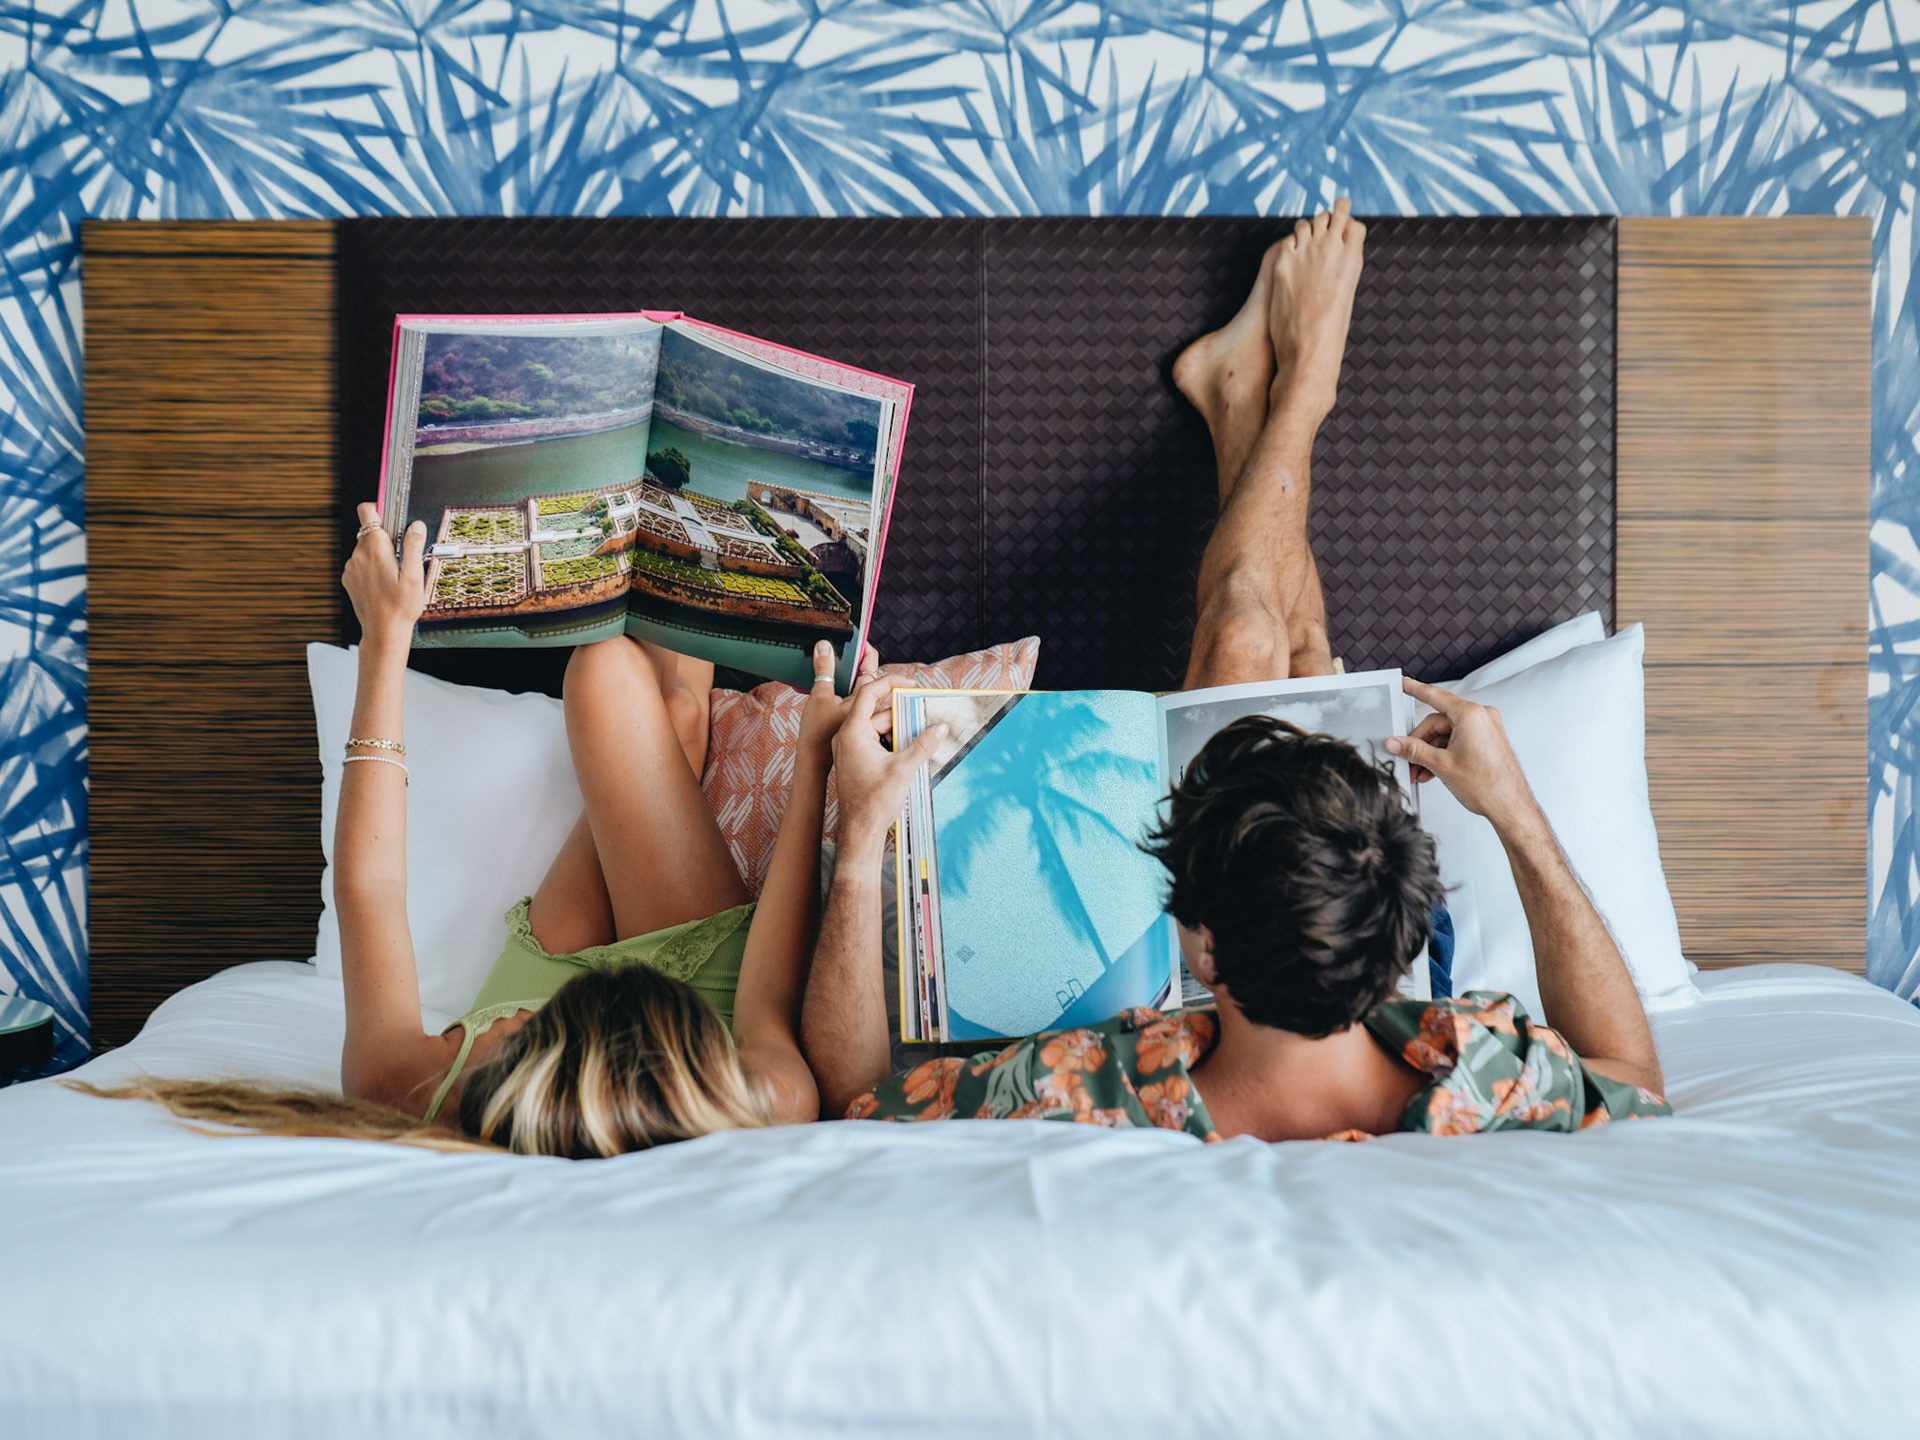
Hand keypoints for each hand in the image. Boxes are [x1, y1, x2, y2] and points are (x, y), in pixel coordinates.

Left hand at [344, 503, 427, 645]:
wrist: (383, 632)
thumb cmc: (401, 606)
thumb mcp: (415, 576)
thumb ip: (413, 546)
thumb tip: (416, 524)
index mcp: (376, 549)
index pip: (367, 511)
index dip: (379, 508)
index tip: (392, 516)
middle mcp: (359, 554)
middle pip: (369, 531)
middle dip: (385, 537)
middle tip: (401, 556)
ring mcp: (351, 567)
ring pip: (365, 548)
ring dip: (378, 554)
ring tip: (394, 575)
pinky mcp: (348, 578)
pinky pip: (360, 563)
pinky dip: (370, 567)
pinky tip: (383, 584)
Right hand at [798, 641, 881, 759]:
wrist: (815, 762)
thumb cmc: (818, 733)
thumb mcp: (820, 697)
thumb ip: (823, 670)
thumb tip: (824, 645)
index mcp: (863, 697)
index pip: (872, 666)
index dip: (867, 650)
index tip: (861, 639)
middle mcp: (866, 706)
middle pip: (869, 676)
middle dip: (861, 661)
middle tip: (850, 647)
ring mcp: (861, 715)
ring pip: (862, 690)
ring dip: (853, 676)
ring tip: (840, 662)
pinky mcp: (854, 724)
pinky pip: (855, 702)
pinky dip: (847, 692)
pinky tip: (835, 687)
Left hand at [830, 673, 945, 857]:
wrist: (860, 830)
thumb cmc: (873, 802)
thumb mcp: (904, 769)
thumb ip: (923, 745)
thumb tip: (941, 728)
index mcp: (852, 733)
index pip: (868, 693)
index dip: (890, 682)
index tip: (910, 683)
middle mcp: (847, 737)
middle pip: (877, 712)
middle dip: (901, 714)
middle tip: (923, 718)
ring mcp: (849, 748)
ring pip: (877, 727)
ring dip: (898, 730)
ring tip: (917, 739)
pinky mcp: (855, 759)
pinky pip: (874, 740)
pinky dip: (890, 741)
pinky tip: (906, 751)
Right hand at [1385, 678, 1537, 827]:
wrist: (1511, 807)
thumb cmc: (1488, 786)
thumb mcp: (1442, 765)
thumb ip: (1414, 751)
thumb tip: (1395, 743)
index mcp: (1471, 715)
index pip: (1435, 697)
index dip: (1415, 690)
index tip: (1404, 684)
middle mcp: (1481, 717)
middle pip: (1438, 723)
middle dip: (1420, 743)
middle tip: (1407, 759)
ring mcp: (1486, 729)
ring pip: (1446, 735)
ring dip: (1431, 753)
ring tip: (1420, 772)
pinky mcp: (1487, 741)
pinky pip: (1458, 741)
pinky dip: (1444, 754)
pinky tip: (1433, 771)